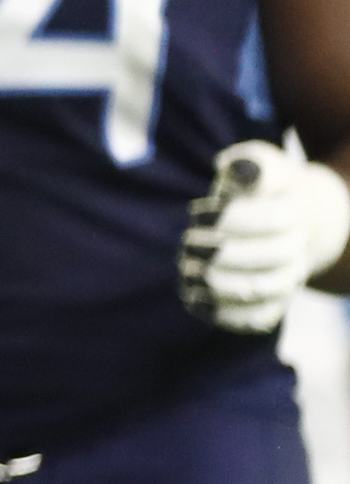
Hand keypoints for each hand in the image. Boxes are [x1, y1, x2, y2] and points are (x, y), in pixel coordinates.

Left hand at [179, 140, 349, 332]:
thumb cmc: (255, 190)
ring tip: (187, 268)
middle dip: (219, 250)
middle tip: (188, 242)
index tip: (195, 212)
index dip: (230, 217)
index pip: (273, 219)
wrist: (278, 224)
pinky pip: (254, 320)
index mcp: (296, 213)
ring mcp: (286, 282)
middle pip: (267, 257)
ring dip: (216, 282)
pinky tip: (193, 297)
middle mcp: (297, 251)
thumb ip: (248, 162)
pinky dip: (222, 313)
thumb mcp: (256, 165)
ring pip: (260, 290)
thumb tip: (237, 167)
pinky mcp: (271, 307)